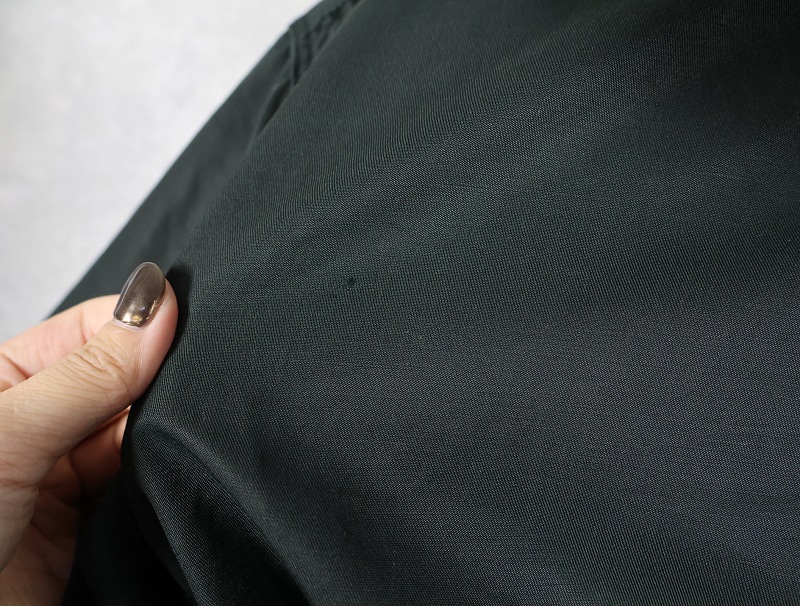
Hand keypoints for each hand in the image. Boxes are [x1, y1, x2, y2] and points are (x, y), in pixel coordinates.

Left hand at [0, 262, 176, 603]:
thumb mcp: (10, 437)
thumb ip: (88, 374)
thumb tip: (152, 310)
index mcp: (5, 381)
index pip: (92, 331)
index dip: (139, 324)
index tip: (182, 321)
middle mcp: (38, 423)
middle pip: (123, 381)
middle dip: (157, 383)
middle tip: (193, 382)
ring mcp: (66, 475)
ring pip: (140, 435)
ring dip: (161, 438)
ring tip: (172, 440)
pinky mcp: (94, 522)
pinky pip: (146, 485)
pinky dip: (165, 479)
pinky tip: (170, 473)